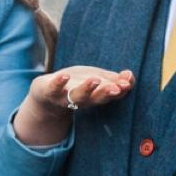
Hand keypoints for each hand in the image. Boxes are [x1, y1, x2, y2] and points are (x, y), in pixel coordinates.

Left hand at [12, 67, 135, 146]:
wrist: (46, 95)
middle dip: (108, 93)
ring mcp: (67, 97)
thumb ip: (114, 79)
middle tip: (118, 88)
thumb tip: (130, 75)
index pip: (113, 94)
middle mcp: (84, 100)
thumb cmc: (76, 85)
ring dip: (87, 89)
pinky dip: (59, 83)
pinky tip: (64, 76)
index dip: (122, 88)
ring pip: (78, 96)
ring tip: (95, 80)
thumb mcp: (97, 80)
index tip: (128, 82)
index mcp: (97, 96)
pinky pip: (54, 88)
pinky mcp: (50, 91)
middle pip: (98, 98)